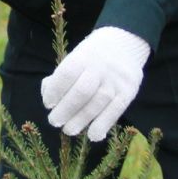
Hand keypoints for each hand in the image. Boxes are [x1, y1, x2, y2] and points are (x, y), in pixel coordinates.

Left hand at [41, 26, 151, 141]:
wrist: (125, 43)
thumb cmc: (92, 56)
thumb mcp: (76, 56)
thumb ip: (62, 76)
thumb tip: (49, 97)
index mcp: (83, 56)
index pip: (66, 74)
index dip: (54, 91)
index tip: (48, 104)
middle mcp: (100, 68)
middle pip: (81, 92)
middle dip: (65, 110)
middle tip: (55, 121)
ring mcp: (116, 81)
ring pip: (97, 104)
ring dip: (80, 121)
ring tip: (69, 130)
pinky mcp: (128, 92)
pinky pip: (115, 111)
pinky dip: (102, 125)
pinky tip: (92, 135)